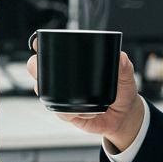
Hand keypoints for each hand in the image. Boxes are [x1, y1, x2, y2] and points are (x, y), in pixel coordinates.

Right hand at [27, 45, 144, 149]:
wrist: (123, 116)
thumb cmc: (122, 91)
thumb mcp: (126, 77)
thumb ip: (124, 66)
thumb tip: (120, 57)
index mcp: (76, 62)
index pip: (50, 49)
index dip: (40, 45)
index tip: (37, 44)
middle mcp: (64, 77)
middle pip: (37, 67)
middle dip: (36, 69)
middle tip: (50, 76)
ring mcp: (61, 94)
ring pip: (43, 91)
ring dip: (59, 97)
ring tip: (86, 104)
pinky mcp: (64, 112)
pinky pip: (58, 112)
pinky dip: (71, 113)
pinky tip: (87, 113)